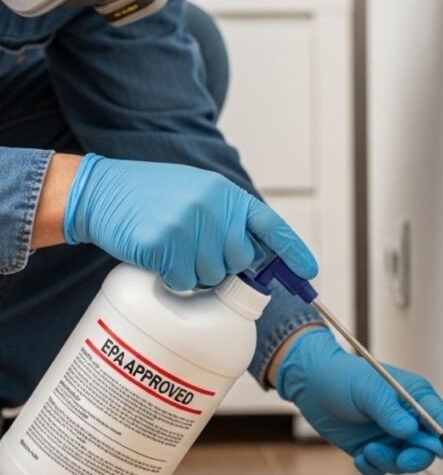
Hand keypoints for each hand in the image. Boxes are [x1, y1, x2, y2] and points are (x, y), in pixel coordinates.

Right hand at [64, 154, 316, 290]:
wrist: (101, 193)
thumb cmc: (151, 197)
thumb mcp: (197, 193)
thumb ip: (227, 218)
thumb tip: (255, 256)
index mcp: (226, 194)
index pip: (270, 226)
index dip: (293, 252)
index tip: (309, 274)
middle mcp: (213, 207)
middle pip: (239, 261)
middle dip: (221, 265)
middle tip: (193, 250)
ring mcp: (190, 225)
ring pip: (212, 276)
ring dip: (193, 273)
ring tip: (171, 247)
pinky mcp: (166, 244)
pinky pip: (185, 282)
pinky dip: (172, 279)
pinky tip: (157, 256)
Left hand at [277, 327, 442, 474]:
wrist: (311, 384)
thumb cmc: (341, 376)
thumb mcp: (368, 389)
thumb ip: (389, 411)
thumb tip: (409, 430)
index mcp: (413, 396)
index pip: (440, 417)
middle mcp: (406, 417)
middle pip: (426, 446)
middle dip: (416, 456)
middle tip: (402, 459)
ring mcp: (390, 434)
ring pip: (404, 461)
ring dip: (389, 461)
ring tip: (369, 451)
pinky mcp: (373, 447)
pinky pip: (382, 467)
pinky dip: (373, 467)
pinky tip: (361, 457)